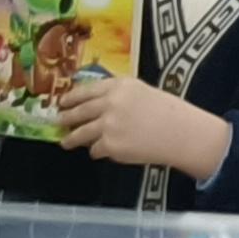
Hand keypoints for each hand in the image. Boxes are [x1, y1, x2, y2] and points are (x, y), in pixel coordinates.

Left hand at [55, 69, 227, 181]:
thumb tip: (95, 105)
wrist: (180, 132)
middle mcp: (110, 103)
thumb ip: (118, 95)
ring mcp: (108, 125)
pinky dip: (97, 151)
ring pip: (80, 133)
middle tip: (58, 120)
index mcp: (119, 86)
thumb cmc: (167, 111)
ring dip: (71, 138)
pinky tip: (101, 151)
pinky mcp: (109, 146)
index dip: (72, 97)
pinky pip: (95, 150)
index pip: (87, 90)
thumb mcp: (141, 92)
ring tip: (65, 141)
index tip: (62, 101)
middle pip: (79, 111)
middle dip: (65, 117)